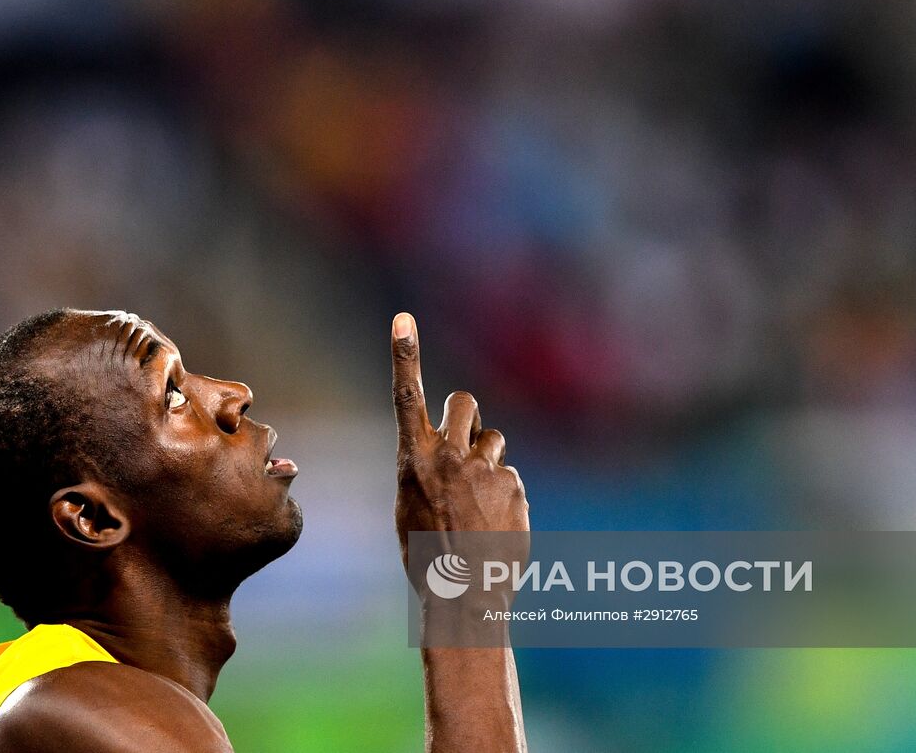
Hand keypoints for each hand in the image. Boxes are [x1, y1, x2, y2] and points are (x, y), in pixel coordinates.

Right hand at [391, 312, 528, 573]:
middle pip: (463, 401)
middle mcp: (448, 456)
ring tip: (478, 500)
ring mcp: (483, 469)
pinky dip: (504, 495)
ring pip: (493, 440)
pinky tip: (495, 525)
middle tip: (465, 441)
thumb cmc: (427, 556)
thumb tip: (447, 455)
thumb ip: (425, 470)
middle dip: (465, 414)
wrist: (464, 597)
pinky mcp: (513, 486)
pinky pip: (509, 476)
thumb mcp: (409, 507)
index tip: (402, 318)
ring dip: (488, 458)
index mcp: (412, 459)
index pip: (406, 395)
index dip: (404, 354)